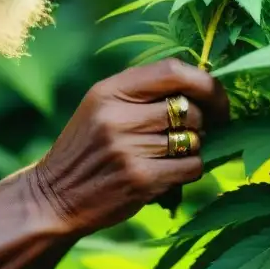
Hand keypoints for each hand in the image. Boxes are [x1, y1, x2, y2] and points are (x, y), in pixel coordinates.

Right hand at [29, 58, 229, 234]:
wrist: (53, 197)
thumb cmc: (88, 148)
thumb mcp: (102, 107)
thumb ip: (143, 92)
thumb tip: (204, 84)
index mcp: (109, 90)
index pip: (173, 71)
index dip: (205, 82)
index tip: (216, 98)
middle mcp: (117, 115)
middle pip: (189, 108)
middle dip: (200, 122)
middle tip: (188, 133)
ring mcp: (129, 149)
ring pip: (194, 139)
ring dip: (193, 147)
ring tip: (169, 154)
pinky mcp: (141, 180)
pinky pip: (192, 166)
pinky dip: (189, 169)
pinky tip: (169, 173)